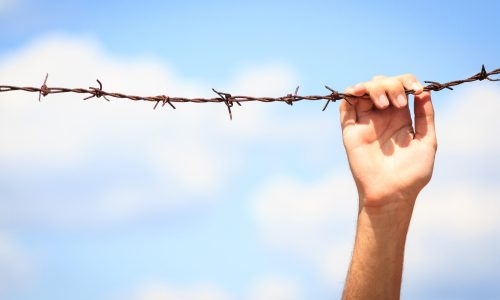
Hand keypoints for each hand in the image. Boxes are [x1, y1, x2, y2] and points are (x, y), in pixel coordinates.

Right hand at [340, 74, 436, 209]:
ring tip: (383, 103)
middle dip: (391, 85)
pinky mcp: (350, 129)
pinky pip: (345, 105)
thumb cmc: (411, 174)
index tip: (415, 89)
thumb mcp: (427, 142)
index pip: (401, 87)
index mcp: (401, 117)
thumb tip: (424, 92)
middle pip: (381, 83)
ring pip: (363, 89)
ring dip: (373, 87)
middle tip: (398, 103)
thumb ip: (426, 117)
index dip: (407, 81)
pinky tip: (360, 94)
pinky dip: (351, 93)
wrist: (390, 193)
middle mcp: (381, 116)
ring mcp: (365, 122)